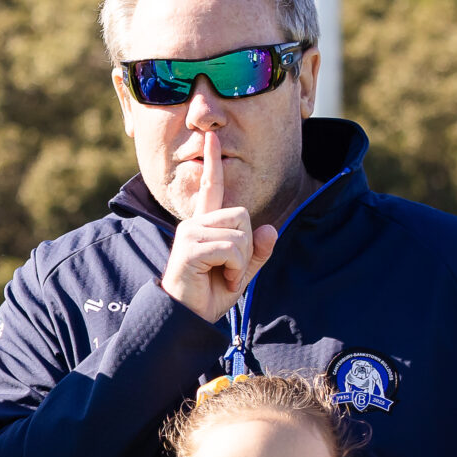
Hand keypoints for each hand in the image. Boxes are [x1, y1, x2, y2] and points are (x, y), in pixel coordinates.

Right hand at [159, 129, 278, 322]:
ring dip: (240, 262)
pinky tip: (221, 281)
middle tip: (231, 272)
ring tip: (224, 277)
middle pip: (242, 215)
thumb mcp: (241, 272)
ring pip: (239, 233)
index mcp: (205, 225)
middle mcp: (194, 223)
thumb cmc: (209, 296)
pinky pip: (230, 248)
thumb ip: (257, 252)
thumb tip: (270, 229)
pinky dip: (234, 269)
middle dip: (246, 247)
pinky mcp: (189, 247)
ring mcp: (189, 233)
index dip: (212, 162)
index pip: (212, 187)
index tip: (212, 137)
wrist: (186, 319)